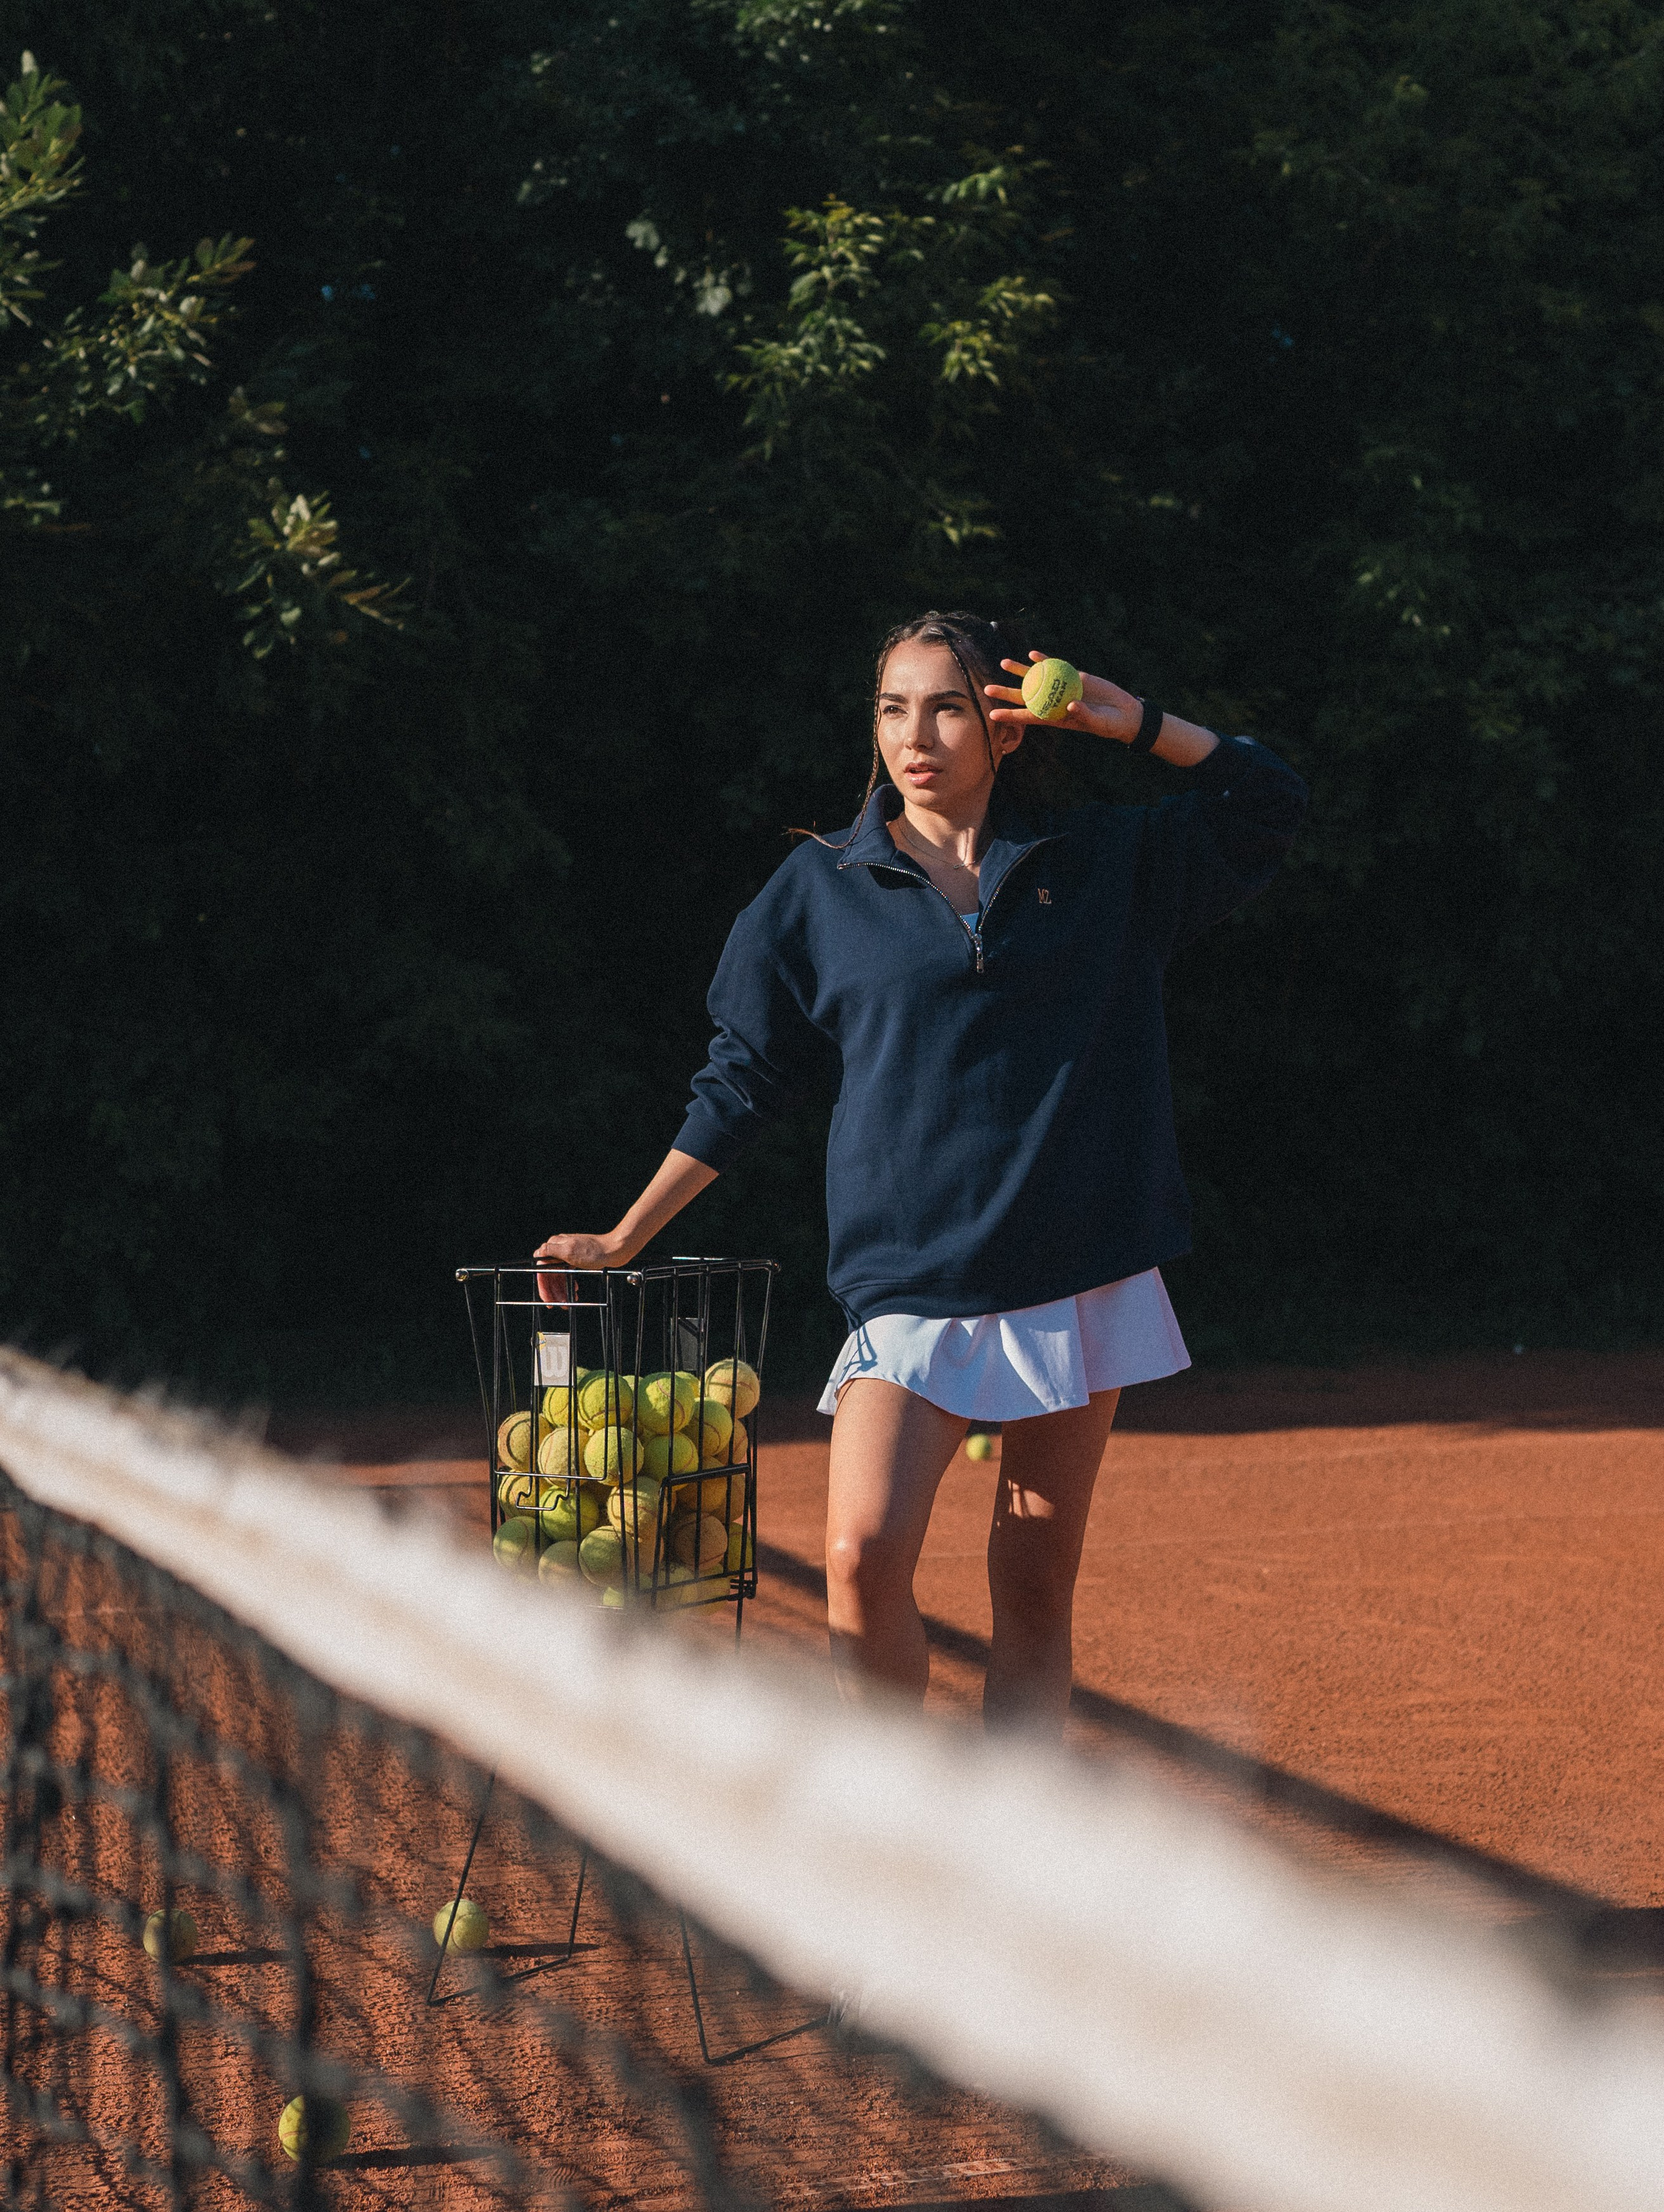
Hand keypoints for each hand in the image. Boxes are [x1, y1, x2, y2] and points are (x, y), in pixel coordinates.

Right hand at [533, 1229, 630, 1306]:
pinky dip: (569, 1284)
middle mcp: (560, 1249)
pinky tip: (574, 1292)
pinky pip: (568, 1274)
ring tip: (566, 1302)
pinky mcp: (577, 1259)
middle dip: (554, 1291)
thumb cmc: (595, 1250)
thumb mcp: (570, 1251)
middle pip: (550, 1274)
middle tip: (558, 1304)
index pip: (542, 1269)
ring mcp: (569, 1254)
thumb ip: (551, 1251)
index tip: (547, 1299)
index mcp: (555, 1246)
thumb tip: (537, 1252)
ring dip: (561, 1290)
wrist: (615, 1249)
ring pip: (559, 1276)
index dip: (544, 1286)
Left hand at [984, 652, 1145, 744]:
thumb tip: (1070, 705)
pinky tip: (1032, 654)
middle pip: (1025, 696)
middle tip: (986, 689)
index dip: (1010, 716)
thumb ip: (1084, 715)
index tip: (992, 715)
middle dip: (1006, 693)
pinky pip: (1054, 667)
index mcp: (1056, 718)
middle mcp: (1054, 703)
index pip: (1028, 717)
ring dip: (1020, 671)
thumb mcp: (1099, 722)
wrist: (1124, 712)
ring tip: (1003, 663)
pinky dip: (1044, 661)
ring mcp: (1061, 689)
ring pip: (1036, 679)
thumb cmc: (1110, 724)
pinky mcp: (1073, 677)